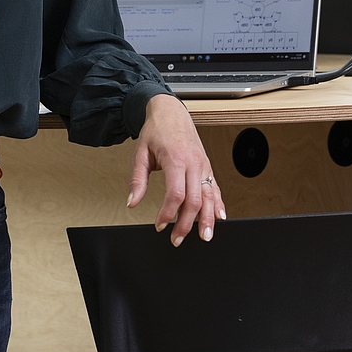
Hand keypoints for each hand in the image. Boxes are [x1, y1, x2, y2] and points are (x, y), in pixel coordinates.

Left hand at [129, 93, 226, 245]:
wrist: (171, 111)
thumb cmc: (156, 131)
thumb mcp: (140, 153)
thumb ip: (137, 180)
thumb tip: (132, 202)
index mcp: (176, 159)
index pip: (176, 193)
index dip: (168, 213)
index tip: (159, 225)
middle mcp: (193, 163)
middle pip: (195, 200)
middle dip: (187, 223)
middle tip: (177, 240)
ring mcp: (203, 165)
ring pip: (210, 196)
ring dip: (208, 219)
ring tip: (205, 237)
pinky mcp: (207, 166)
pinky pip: (215, 187)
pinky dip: (219, 203)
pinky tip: (219, 217)